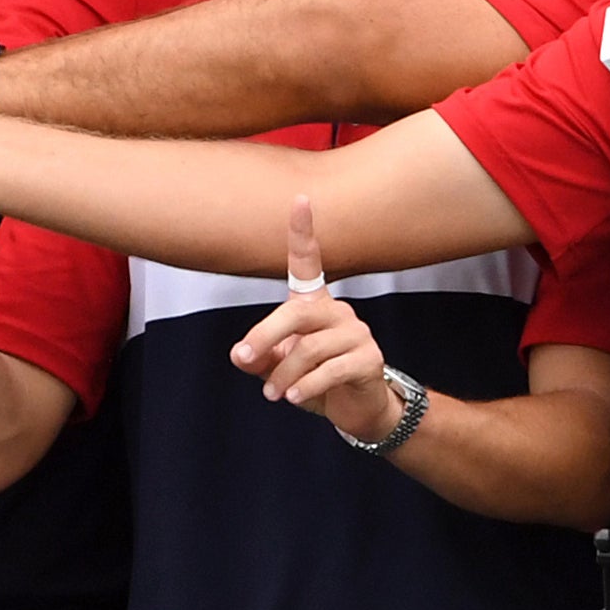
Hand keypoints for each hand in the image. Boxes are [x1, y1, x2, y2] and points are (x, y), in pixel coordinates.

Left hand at [230, 197, 403, 445]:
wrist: (356, 410)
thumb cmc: (313, 380)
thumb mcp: (278, 368)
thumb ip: (257, 358)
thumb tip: (240, 355)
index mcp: (314, 305)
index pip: (308, 263)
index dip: (303, 232)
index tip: (300, 199)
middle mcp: (338, 311)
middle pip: (297, 313)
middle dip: (265, 335)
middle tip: (244, 357)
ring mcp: (357, 334)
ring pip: (311, 347)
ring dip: (284, 373)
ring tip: (272, 393)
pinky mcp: (369, 359)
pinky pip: (331, 370)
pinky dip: (306, 386)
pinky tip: (293, 397)